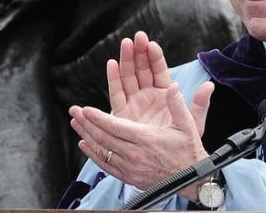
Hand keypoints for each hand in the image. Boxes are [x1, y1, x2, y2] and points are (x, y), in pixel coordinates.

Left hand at [69, 31, 213, 196]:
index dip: (99, 118)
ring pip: (102, 151)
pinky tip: (84, 144)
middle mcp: (135, 155)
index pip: (116, 128)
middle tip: (74, 111)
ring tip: (75, 123)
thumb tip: (173, 85)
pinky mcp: (129, 177)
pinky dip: (93, 155)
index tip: (86, 109)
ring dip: (87, 135)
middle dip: (87, 123)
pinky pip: (106, 165)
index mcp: (147, 139)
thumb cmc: (189, 150)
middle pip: (104, 138)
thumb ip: (177, 104)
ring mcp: (130, 167)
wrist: (192, 179)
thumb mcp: (187, 125)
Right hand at [107, 32, 212, 134]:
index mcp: (165, 94)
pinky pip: (117, 93)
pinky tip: (112, 64)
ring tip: (125, 44)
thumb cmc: (181, 142)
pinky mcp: (123, 113)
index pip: (159, 71)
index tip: (152, 44)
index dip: (155, 57)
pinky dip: (114, 78)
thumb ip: (200, 104)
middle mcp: (148, 95)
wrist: (166, 162)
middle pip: (142, 70)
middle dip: (139, 52)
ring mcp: (135, 103)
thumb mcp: (193, 122)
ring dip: (126, 60)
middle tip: (137, 37)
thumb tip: (209, 86)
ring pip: (129, 77)